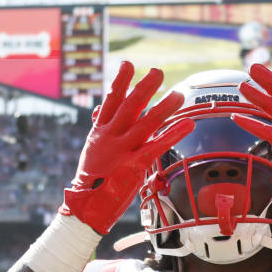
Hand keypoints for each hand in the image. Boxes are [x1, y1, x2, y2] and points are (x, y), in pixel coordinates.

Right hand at [60, 61, 194, 233]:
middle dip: (144, 87)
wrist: (84, 206)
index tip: (128, 64)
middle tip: (157, 72)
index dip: (120, 82)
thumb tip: (101, 108)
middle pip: (130, 106)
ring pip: (146, 123)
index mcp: (100, 132)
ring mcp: (122, 150)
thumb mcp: (92, 149)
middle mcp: (111, 137)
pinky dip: (174, 133)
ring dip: (165, 106)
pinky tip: (188, 124)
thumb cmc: (91, 179)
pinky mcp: (134, 165)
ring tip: (179, 94)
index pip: (110, 100)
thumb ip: (101, 127)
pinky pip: (157, 145)